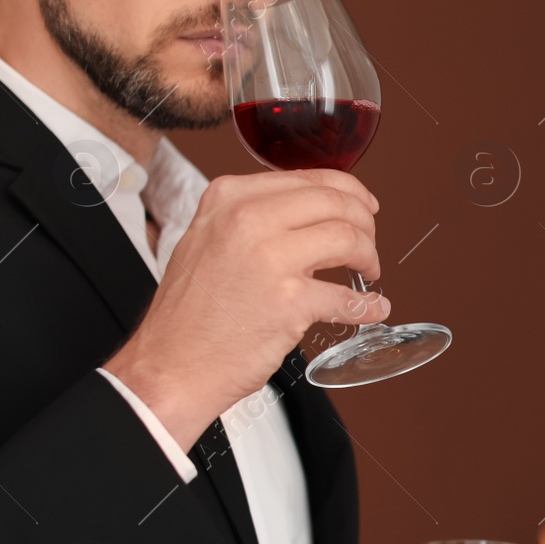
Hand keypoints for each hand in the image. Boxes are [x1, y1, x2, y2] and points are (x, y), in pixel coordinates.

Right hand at [104, 169, 388, 448]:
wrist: (170, 364)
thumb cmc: (189, 313)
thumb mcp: (208, 240)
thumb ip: (252, 217)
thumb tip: (310, 211)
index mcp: (230, 198)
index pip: (310, 178)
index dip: (350, 193)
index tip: (364, 207)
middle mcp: (248, 220)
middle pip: (336, 203)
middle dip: (365, 224)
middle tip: (368, 245)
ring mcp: (270, 259)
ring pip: (348, 239)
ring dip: (369, 257)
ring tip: (368, 273)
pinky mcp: (289, 302)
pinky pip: (348, 297)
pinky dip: (368, 306)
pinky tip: (374, 309)